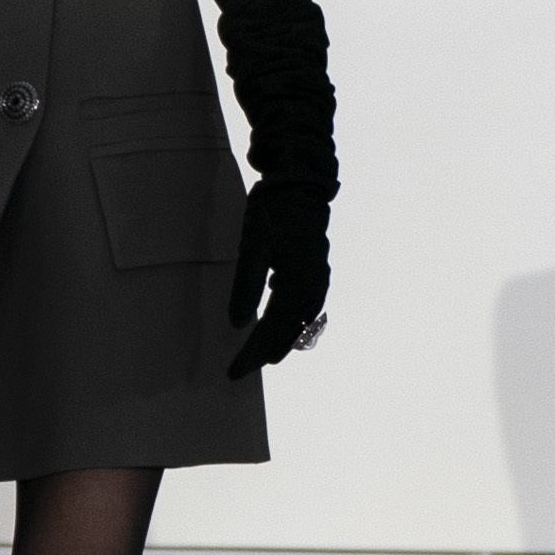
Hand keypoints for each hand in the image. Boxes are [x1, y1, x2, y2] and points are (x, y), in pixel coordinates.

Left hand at [225, 179, 330, 378]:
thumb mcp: (253, 245)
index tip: (235, 371)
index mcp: (299, 282)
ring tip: (264, 355)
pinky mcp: (317, 270)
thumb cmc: (274, 210)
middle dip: (265, 351)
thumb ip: (246, 285)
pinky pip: (307, 307)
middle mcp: (314, 285)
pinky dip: (293, 321)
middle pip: (289, 331)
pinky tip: (279, 320)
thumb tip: (237, 323)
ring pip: (301, 322)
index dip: (252, 353)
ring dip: (282, 339)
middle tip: (242, 369)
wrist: (299, 182)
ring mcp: (319, 278)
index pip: (272, 328)